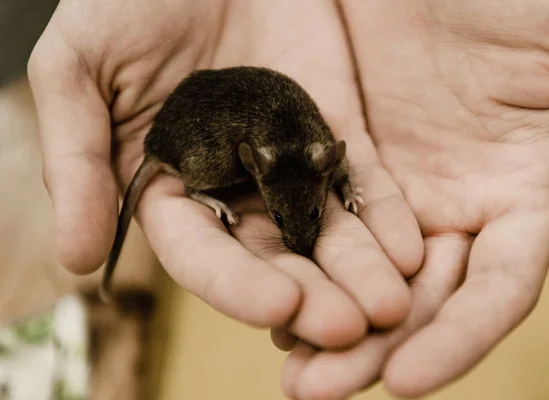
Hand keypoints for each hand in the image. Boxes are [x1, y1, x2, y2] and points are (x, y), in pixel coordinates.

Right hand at [27, 0, 421, 348]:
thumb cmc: (126, 1)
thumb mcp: (79, 70)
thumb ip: (76, 162)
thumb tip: (77, 259)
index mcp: (168, 188)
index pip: (202, 255)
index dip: (237, 284)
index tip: (280, 307)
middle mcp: (230, 190)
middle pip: (274, 257)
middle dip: (313, 295)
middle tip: (353, 327)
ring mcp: (285, 163)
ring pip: (324, 230)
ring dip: (359, 271)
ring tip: (394, 307)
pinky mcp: (329, 132)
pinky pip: (360, 181)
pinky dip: (385, 217)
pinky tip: (412, 252)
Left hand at [281, 0, 548, 397]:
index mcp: (520, 194)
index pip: (496, 289)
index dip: (458, 338)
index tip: (405, 385)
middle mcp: (457, 209)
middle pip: (418, 299)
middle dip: (370, 348)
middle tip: (312, 391)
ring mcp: (399, 194)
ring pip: (364, 277)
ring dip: (323, 323)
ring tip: (287, 371)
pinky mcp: (347, 169)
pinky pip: (322, 231)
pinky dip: (299, 268)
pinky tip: (266, 303)